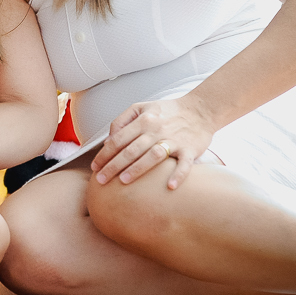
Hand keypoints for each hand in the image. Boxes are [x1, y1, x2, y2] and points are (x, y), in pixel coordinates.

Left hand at [90, 96, 215, 189]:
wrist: (201, 110)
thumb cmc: (167, 111)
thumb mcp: (141, 108)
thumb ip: (122, 120)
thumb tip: (107, 139)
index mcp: (143, 120)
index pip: (118, 139)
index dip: (104, 154)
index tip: (94, 168)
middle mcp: (156, 130)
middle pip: (131, 149)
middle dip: (114, 166)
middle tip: (101, 180)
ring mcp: (174, 140)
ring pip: (153, 155)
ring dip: (138, 168)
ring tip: (124, 182)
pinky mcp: (190, 149)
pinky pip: (185, 164)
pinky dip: (178, 174)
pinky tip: (170, 186)